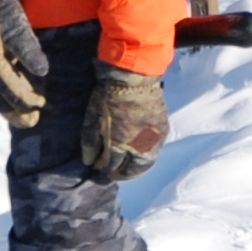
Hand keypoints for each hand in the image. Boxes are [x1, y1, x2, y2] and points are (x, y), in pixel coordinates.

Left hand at [82, 62, 167, 180]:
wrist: (134, 75)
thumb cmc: (108, 94)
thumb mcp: (92, 117)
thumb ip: (90, 142)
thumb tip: (88, 161)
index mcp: (120, 143)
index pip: (111, 165)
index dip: (103, 170)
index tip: (97, 171)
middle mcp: (139, 145)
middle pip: (131, 170)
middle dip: (121, 175)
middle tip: (113, 174)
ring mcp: (153, 138)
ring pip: (146, 163)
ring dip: (136, 169)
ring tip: (127, 169)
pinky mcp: (163, 130)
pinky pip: (155, 151)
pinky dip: (146, 158)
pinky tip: (139, 155)